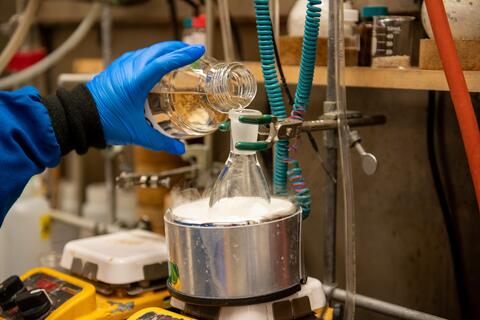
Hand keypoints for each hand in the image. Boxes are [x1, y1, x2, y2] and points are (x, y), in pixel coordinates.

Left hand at [86, 41, 204, 153]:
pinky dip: (152, 55)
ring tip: (177, 54)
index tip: (198, 51)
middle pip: (159, 50)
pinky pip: (139, 56)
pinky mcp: (116, 68)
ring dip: (165, 50)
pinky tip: (156, 63)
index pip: (166, 62)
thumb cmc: (105, 122)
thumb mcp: (137, 134)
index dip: (184, 55)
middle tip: (192, 51)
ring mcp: (122, 66)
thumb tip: (179, 148)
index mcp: (137, 81)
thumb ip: (161, 142)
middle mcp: (130, 68)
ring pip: (148, 51)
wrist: (79, 118)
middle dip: (178, 48)